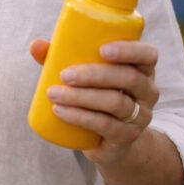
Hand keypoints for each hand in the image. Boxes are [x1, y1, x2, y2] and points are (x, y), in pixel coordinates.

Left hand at [29, 39, 159, 164]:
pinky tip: (60, 111)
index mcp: (142, 68)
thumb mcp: (85, 73)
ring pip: (116, 103)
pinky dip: (80, 117)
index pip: (148, 54)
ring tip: (53, 94)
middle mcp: (148, 91)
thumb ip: (61, 56)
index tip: (102, 49)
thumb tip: (35, 45)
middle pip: (129, 78)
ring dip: (81, 97)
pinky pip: (106, 126)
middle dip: (94, 75)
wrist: (110, 139)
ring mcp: (140, 116)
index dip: (128, 50)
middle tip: (64, 75)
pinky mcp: (126, 136)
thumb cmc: (96, 93)